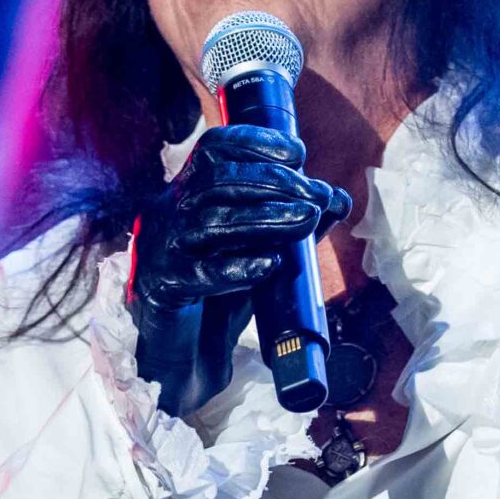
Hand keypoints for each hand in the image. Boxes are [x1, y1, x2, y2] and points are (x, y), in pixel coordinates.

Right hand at [129, 123, 349, 416]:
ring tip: (307, 220)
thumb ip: (296, 224)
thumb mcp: (262, 250)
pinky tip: (270, 265)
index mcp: (189, 193)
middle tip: (316, 196)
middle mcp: (169, 212)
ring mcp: (160, 249)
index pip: (214, 149)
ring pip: (210, 222)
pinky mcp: (161, 288)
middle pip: (217, 181)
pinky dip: (237, 267)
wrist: (189, 355)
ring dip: (265, 217)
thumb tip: (339, 198)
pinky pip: (198, 274)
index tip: (299, 154)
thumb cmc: (223, 295)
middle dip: (273, 183)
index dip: (255, 143)